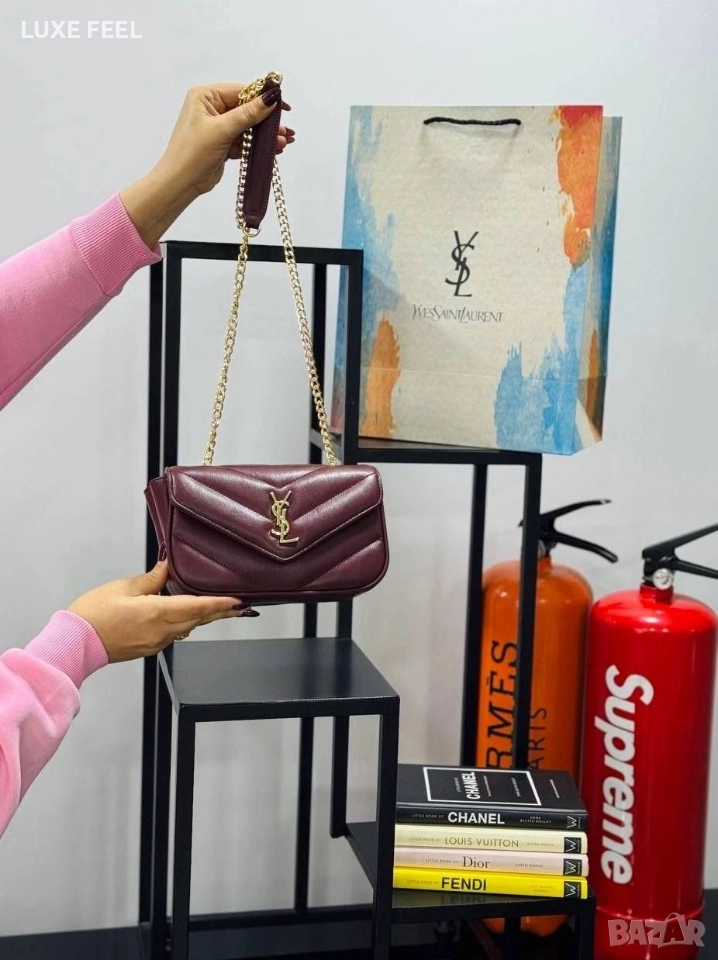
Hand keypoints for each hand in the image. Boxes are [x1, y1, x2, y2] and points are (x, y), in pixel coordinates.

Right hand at [67, 561, 255, 661]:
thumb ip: (151, 579)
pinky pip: (174, 633)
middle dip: (220, 612)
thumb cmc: (93, 615)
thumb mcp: (123, 588)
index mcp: (157, 613)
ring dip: (204, 617)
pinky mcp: (149, 647)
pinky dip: (186, 623)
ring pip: (188, 627)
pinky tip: (189, 615)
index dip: (220, 604)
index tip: (238, 601)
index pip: (197, 607)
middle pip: (198, 620)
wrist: (76, 644)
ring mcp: (156, 642)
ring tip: (221, 609)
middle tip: (241, 607)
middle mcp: (162, 631)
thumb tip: (168, 568)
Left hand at [153, 81, 294, 197]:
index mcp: (205, 96)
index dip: (263, 97)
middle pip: (246, 109)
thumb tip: (270, 98)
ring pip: (247, 127)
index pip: (240, 91)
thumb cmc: (193, 153)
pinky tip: (273, 149)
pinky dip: (257, 145)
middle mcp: (211, 108)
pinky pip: (244, 140)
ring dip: (265, 135)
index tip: (283, 105)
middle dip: (267, 121)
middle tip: (285, 130)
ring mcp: (217, 127)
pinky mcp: (222, 143)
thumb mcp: (222, 130)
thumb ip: (248, 114)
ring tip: (284, 142)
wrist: (180, 183)